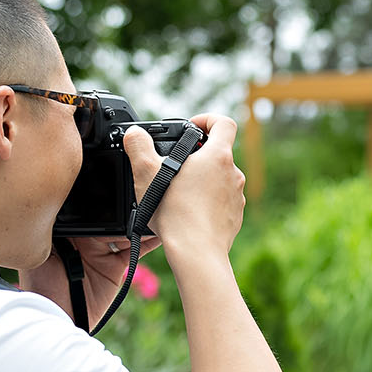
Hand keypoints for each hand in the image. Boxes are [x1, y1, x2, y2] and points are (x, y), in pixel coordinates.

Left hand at [19, 127, 163, 327]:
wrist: (53, 319)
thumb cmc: (37, 287)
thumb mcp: (39, 248)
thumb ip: (51, 225)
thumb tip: (57, 194)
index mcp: (63, 226)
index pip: (82, 199)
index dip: (93, 182)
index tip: (107, 162)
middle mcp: (84, 234)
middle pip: (107, 207)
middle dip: (121, 192)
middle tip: (136, 172)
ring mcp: (102, 249)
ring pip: (124, 223)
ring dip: (139, 211)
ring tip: (152, 190)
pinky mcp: (117, 265)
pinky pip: (136, 247)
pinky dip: (150, 237)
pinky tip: (161, 223)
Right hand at [152, 114, 245, 264]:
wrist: (196, 252)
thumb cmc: (174, 213)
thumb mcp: (146, 173)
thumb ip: (138, 146)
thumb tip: (135, 134)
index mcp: (218, 156)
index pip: (224, 123)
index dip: (208, 119)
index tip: (192, 127)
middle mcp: (234, 174)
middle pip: (219, 153)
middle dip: (197, 156)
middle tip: (175, 167)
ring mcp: (237, 197)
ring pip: (219, 179)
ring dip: (202, 180)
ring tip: (178, 193)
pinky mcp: (235, 216)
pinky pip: (221, 201)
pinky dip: (207, 202)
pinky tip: (188, 212)